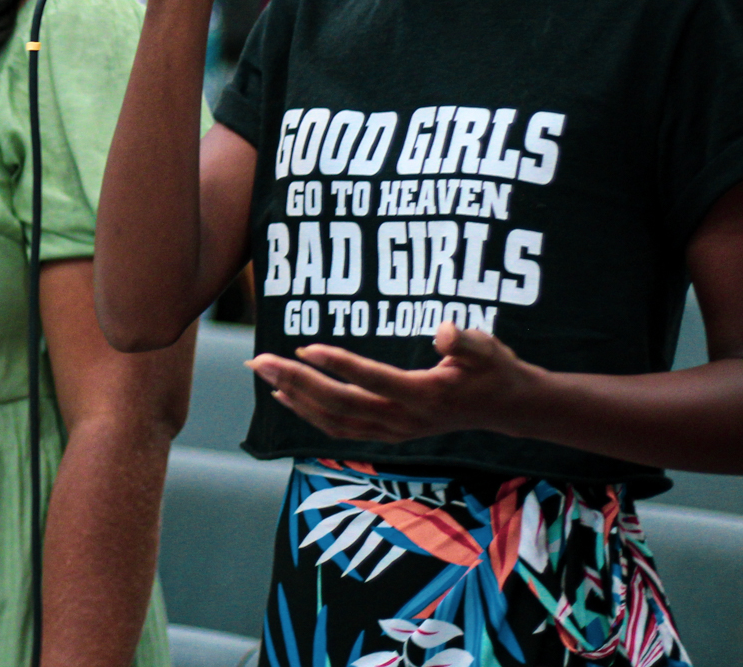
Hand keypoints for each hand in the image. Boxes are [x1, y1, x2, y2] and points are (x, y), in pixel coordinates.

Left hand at [248, 321, 540, 443]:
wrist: (504, 408)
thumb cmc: (492, 369)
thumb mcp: (488, 348)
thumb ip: (466, 341)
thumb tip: (445, 332)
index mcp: (425, 395)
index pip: (373, 381)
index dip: (340, 365)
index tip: (305, 347)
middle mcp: (404, 419)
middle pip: (341, 404)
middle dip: (297, 382)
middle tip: (260, 360)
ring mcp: (393, 431)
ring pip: (334, 420)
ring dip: (294, 397)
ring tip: (261, 372)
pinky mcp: (387, 433)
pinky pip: (339, 428)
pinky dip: (307, 413)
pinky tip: (283, 396)